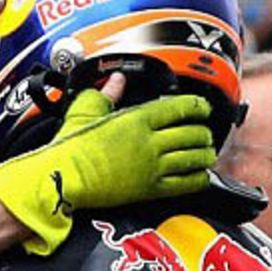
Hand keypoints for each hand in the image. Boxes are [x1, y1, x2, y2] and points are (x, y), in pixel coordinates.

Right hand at [0, 86, 215, 253]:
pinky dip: (198, 179)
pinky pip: (185, 184)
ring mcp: (152, 167)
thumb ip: (107, 93)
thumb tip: (116, 80)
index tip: (202, 107)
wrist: (64, 179)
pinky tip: (201, 175)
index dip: (197, 106)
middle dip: (204, 132)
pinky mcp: (150, 190)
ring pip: (193, 158)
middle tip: (205, 132)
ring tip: (207, 152)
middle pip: (192, 133)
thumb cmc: (71, 147)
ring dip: (205, 154)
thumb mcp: (86, 109)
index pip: (179, 108)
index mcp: (136, 119)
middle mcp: (150, 142)